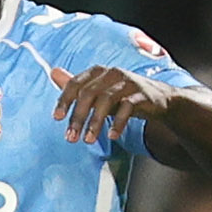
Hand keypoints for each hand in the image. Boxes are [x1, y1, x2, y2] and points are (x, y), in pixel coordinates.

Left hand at [50, 65, 173, 147]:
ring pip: (106, 100)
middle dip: (78, 117)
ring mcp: (128, 83)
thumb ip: (76, 85)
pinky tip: (111, 136)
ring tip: (88, 140)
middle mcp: (111, 73)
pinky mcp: (142, 94)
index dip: (64, 100)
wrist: (158, 99)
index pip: (75, 83)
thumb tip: (52, 72)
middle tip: (71, 138)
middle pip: (89, 94)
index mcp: (97, 72)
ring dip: (95, 122)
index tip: (57, 118)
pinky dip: (118, 123)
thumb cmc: (122, 95)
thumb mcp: (98, 90)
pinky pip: (127, 108)